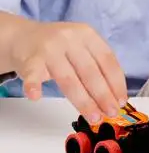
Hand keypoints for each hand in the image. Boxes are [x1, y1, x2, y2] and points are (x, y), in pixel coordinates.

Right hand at [10, 20, 126, 121]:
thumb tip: (113, 96)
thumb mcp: (81, 46)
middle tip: (111, 113)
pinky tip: (36, 97)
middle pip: (90, 72)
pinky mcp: (29, 59)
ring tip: (94, 117)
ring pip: (69, 80)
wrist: (22, 36)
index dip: (116, 82)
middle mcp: (70, 39)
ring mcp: (49, 49)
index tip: (121, 101)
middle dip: (104, 96)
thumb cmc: (57, 46)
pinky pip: (32, 75)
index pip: (107, 60)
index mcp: (87, 35)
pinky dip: (33, 86)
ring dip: (83, 102)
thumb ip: (95, 64)